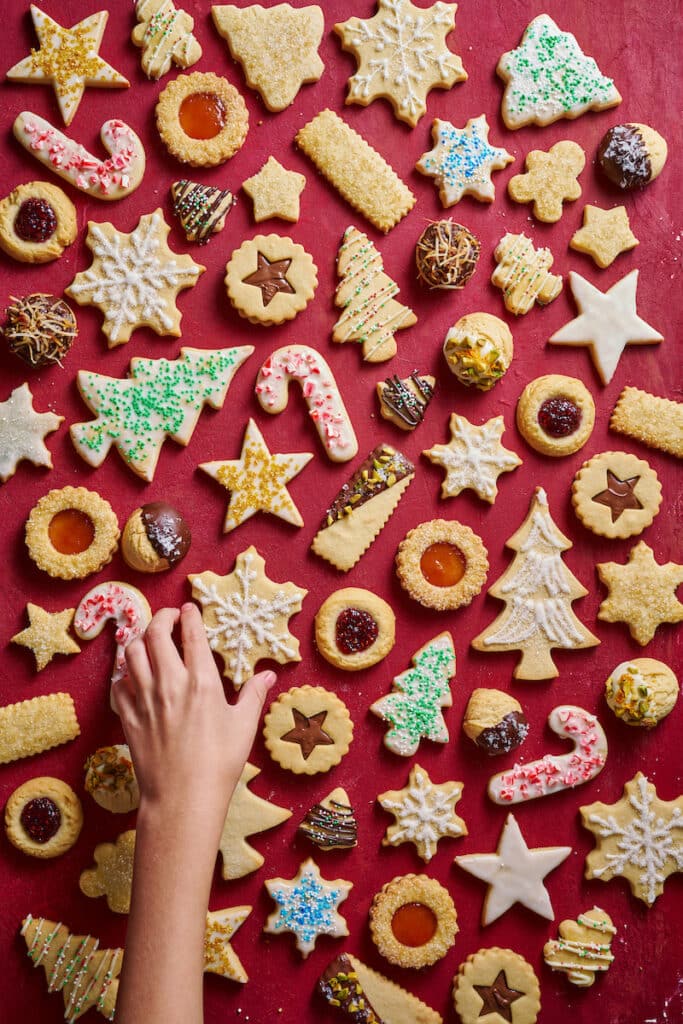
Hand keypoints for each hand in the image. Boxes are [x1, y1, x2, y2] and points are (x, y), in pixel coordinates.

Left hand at [112, 603, 274, 825]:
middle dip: (162, 617)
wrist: (183, 798)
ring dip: (140, 639)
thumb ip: (254, 695)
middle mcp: (170, 683)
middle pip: (155, 633)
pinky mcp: (127, 717)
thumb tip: (268, 674)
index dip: (190, 615)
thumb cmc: (219, 764)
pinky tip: (133, 674)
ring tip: (149, 639)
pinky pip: (117, 683)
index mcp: (201, 682)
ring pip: (131, 652)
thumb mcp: (244, 726)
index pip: (191, 634)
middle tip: (170, 617)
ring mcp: (144, 699)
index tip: (190, 609)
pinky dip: (123, 672)